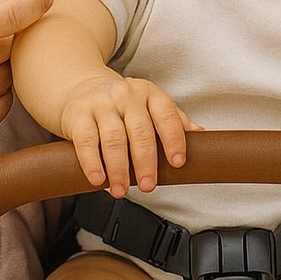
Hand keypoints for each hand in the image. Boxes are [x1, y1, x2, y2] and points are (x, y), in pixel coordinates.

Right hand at [60, 75, 202, 198]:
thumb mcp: (149, 107)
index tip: (178, 163)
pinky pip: (86, 141)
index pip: (167, 115)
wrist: (81, 88)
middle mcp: (127, 95)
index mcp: (150, 93)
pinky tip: (98, 179)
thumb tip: (202, 137)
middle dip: (146, 162)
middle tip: (149, 186)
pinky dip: (92, 163)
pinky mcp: (78, 114)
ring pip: (113, 138)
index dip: (174, 139)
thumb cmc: (122, 105)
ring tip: (121, 190)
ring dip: (119, 169)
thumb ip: (173, 121)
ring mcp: (102, 103)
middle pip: (140, 131)